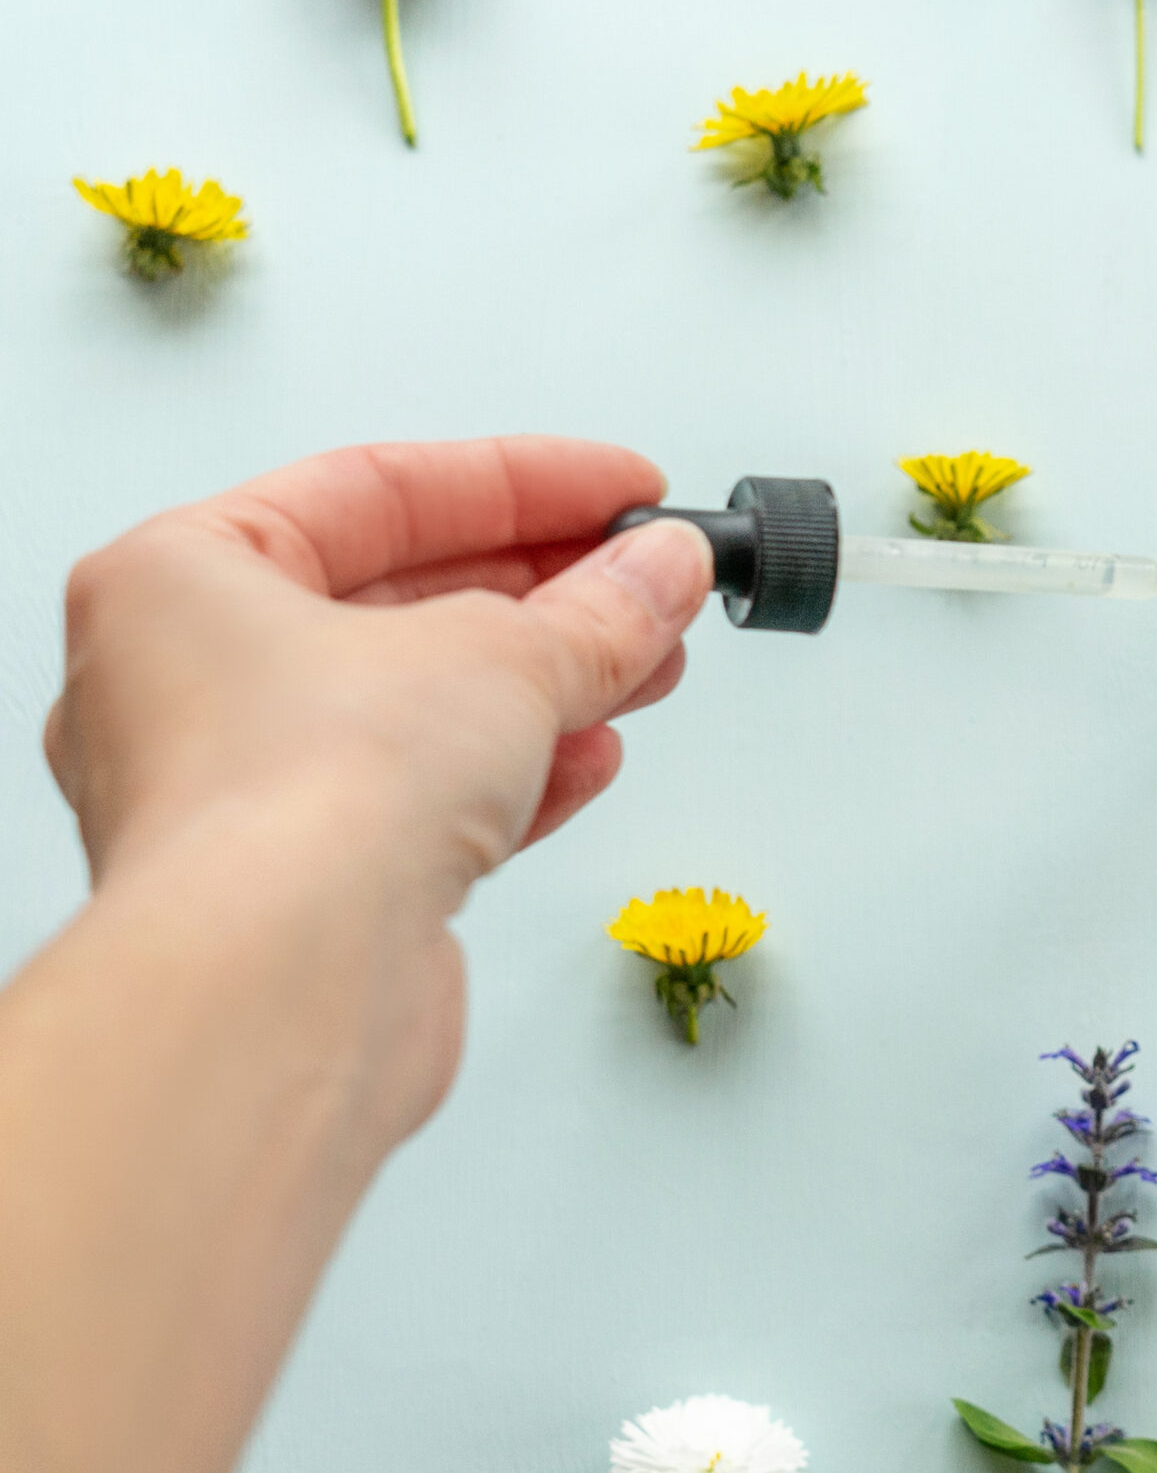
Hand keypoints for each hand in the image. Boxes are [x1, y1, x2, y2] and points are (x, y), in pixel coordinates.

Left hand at [41, 435, 710, 1128]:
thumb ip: (598, 608)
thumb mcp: (500, 654)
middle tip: (648, 577)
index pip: (376, 491)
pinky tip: (590, 758)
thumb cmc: (304, 799)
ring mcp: (241, 795)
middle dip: (546, 592)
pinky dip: (511, 777)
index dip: (522, 482)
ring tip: (648, 666)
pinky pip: (418, 806)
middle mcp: (186, 683)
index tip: (621, 491)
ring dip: (545, 687)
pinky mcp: (300, 892)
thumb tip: (661, 569)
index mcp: (179, 580)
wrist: (280, 989)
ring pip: (417, 711)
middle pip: (400, 601)